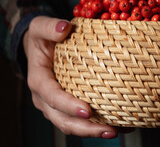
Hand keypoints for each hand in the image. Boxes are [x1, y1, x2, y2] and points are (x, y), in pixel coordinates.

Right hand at [23, 16, 124, 137]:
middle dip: (85, 128)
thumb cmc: (42, 37)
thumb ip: (50, 27)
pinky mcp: (67, 106)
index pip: (52, 96)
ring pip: (71, 125)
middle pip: (62, 119)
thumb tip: (64, 28)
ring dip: (93, 132)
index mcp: (39, 80)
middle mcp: (45, 98)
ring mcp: (56, 105)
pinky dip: (97, 125)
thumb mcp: (40, 27)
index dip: (68, 106)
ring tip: (117, 132)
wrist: (40, 48)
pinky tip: (119, 125)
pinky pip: (79, 120)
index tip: (87, 111)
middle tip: (110, 130)